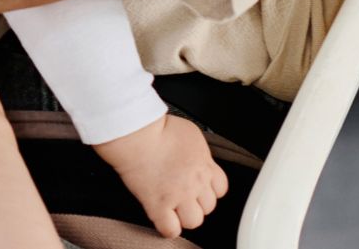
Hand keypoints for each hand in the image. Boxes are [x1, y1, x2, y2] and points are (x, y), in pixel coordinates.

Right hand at [92, 114, 228, 239]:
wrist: (138, 136)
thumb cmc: (158, 128)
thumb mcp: (190, 133)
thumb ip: (198, 151)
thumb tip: (196, 156)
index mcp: (205, 165)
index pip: (220, 188)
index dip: (209, 189)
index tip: (199, 187)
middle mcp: (196, 184)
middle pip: (208, 207)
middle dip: (197, 202)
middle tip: (183, 195)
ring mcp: (178, 197)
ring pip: (194, 221)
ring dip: (185, 216)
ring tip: (173, 208)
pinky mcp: (159, 206)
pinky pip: (170, 230)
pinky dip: (168, 228)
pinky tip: (162, 218)